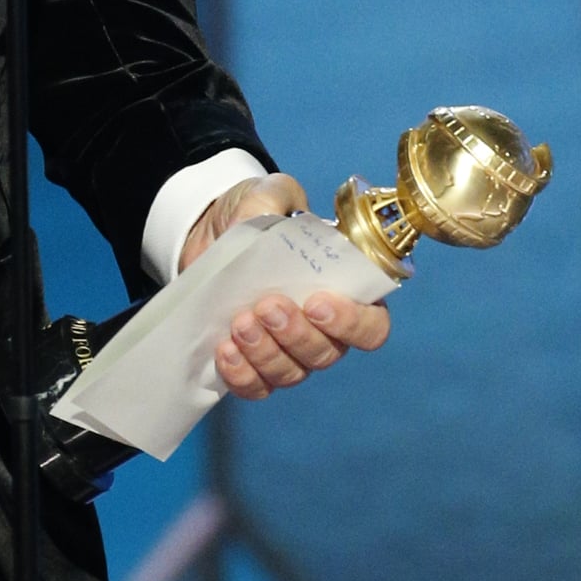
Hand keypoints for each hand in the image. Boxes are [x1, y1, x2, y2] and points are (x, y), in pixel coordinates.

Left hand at [177, 170, 391, 402]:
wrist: (208, 233)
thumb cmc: (254, 216)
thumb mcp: (267, 194)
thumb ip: (275, 200)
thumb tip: (269, 225)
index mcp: (345, 291)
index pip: (371, 326)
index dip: (352, 323)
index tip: (317, 303)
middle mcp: (324, 330)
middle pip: (327, 354)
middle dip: (296, 335)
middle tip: (267, 306)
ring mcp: (289, 351)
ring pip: (291, 373)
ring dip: (266, 354)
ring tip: (240, 323)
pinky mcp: (252, 362)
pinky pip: (256, 386)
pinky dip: (242, 375)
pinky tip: (225, 350)